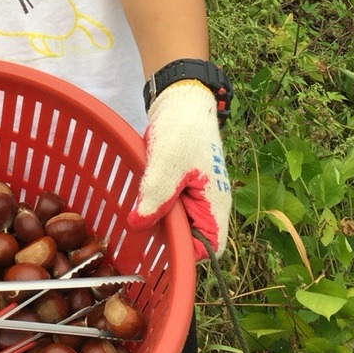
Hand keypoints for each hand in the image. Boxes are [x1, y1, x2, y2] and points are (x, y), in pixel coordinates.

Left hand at [128, 81, 231, 260]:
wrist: (180, 99)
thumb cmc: (181, 130)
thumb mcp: (165, 166)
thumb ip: (155, 199)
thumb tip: (138, 226)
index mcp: (215, 204)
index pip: (210, 247)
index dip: (186, 253)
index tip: (158, 244)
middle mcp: (210, 204)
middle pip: (193, 238)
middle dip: (168, 236)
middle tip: (141, 226)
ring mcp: (197, 195)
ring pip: (180, 223)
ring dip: (160, 220)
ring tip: (139, 211)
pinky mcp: (183, 185)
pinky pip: (172, 207)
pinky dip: (157, 206)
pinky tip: (142, 198)